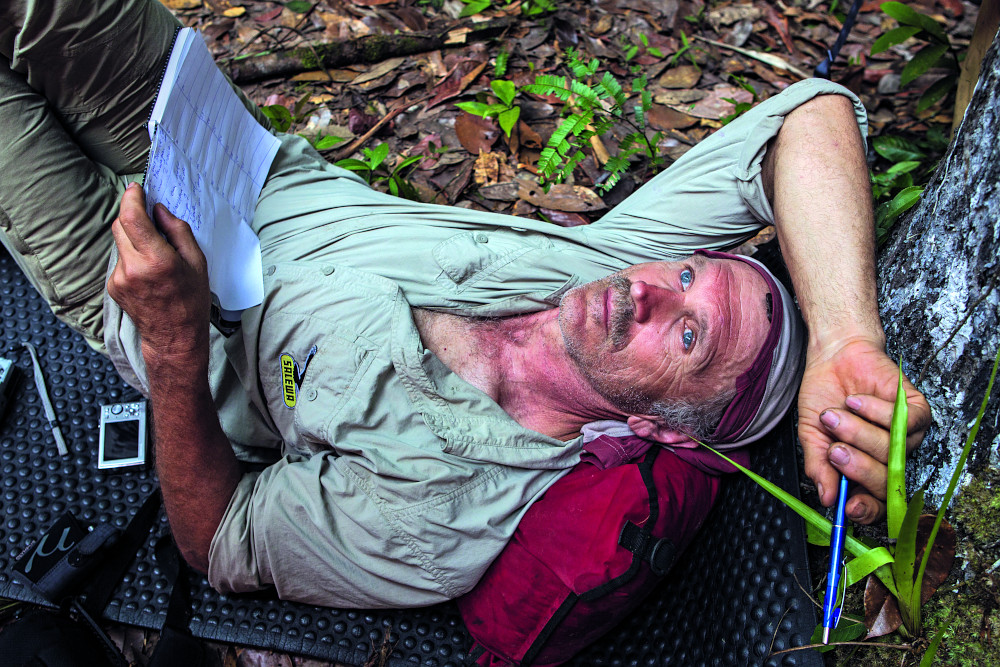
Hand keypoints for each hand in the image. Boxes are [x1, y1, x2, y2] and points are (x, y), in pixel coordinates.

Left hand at [107, 183, 209, 364]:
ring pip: (119, 242)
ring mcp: (119, 278)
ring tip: (155, 254)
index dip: (131, 198)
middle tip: (149, 217)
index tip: (136, 189)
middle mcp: (133, 268)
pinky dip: (132, 256)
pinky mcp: (113, 286)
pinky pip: (120, 260)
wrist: (174, 338)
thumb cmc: (191, 301)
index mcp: (157, 260)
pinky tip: (148, 271)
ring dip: (134, 238)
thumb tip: (159, 210)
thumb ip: (178, 231)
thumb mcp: (197, 263)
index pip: (131, 218)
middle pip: (120, 225)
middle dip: (132, 216)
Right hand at [797, 336, 929, 523]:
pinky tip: (858, 400)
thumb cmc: (823, 396)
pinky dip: (877, 411)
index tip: (849, 506)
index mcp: (863, 469)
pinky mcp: (915, 410)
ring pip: (892, 450)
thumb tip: (826, 497)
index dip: (866, 509)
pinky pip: (905, 422)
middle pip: (886, 481)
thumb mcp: (812, 435)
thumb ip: (818, 466)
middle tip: (836, 450)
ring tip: (837, 414)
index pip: (874, 502)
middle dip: (858, 467)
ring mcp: (905, 435)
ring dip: (859, 432)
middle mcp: (888, 457)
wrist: (832, 357)